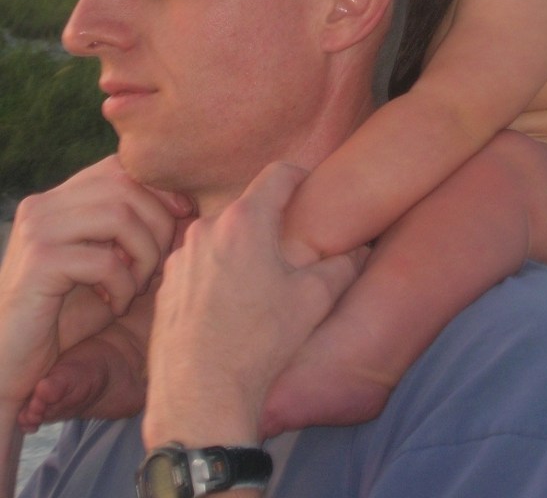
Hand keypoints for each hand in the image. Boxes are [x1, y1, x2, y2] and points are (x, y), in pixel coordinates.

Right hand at [0, 156, 185, 418]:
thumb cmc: (67, 314)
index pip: (121, 166)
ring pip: (120, 216)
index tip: (184, 217)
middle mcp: (44, 205)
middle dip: (158, 224)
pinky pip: (104, 260)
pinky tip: (114, 306)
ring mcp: (38, 230)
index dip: (161, 188)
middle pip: (126, 185)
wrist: (11, 363)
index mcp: (59, 198)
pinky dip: (122, 285)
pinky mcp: (38, 262)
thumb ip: (137, 231)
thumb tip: (190, 205)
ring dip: (144, 255)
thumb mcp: (110, 263)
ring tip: (137, 286)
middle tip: (156, 266)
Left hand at [143, 162, 362, 447]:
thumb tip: (356, 253)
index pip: (278, 174)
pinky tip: (231, 308)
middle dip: (271, 222)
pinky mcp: (165, 286)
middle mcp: (207, 229)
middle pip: (248, 208)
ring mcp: (181, 258)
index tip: (311, 189)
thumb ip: (342, 265)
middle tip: (292, 248)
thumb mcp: (315, 299)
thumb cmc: (259, 343)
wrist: (201, 397)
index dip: (300, 176)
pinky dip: (218, 274)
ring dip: (242, 249)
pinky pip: (200, 265)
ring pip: (222, 238)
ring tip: (260, 284)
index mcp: (245, 221)